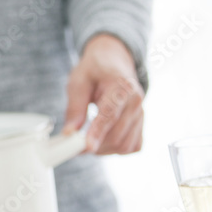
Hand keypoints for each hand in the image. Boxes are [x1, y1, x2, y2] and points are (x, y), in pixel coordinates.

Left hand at [63, 34, 144, 153]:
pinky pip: (132, 146)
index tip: (87, 147)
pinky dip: (116, 149)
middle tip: (75, 145)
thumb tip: (70, 133)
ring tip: (88, 139)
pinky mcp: (141, 124)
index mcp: (121, 85)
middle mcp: (136, 100)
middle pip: (117, 134)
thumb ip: (74, 107)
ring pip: (124, 145)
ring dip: (104, 149)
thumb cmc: (95, 70)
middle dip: (95, 145)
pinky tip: (104, 139)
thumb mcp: (78, 81)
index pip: (110, 114)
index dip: (98, 132)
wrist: (114, 62)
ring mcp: (141, 113)